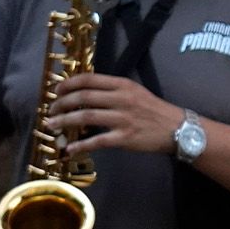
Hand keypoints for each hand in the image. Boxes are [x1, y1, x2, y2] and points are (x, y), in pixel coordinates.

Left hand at [47, 72, 182, 155]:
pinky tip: (69, 149)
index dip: (68, 84)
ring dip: (64, 121)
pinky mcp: (124, 138)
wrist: (178, 129)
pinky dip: (80, 145)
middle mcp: (121, 99)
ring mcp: (123, 119)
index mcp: (123, 85)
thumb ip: (113, 90)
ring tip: (52, 126)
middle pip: (83, 97)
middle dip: (61, 103)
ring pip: (85, 117)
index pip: (88, 79)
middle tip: (51, 110)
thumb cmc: (155, 110)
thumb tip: (86, 93)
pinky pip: (97, 141)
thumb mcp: (136, 92)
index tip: (57, 91)